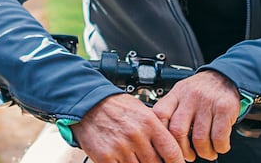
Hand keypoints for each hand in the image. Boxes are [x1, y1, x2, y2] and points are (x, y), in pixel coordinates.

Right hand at [69, 93, 185, 162]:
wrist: (89, 104)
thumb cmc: (116, 106)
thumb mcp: (142, 111)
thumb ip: (156, 130)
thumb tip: (170, 149)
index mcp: (149, 122)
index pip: (171, 151)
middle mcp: (136, 136)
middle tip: (151, 159)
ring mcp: (120, 148)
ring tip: (135, 156)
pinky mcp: (105, 157)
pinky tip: (123, 159)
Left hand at [150, 70, 240, 160]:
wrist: (225, 76)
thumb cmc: (201, 89)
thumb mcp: (181, 93)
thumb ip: (172, 111)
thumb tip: (163, 137)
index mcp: (176, 94)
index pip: (159, 115)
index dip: (161, 135)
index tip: (167, 147)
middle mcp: (190, 97)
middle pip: (177, 131)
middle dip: (183, 151)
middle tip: (189, 156)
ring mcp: (207, 102)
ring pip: (199, 138)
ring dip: (204, 152)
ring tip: (207, 153)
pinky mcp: (224, 108)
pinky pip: (218, 137)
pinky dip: (219, 148)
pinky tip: (219, 146)